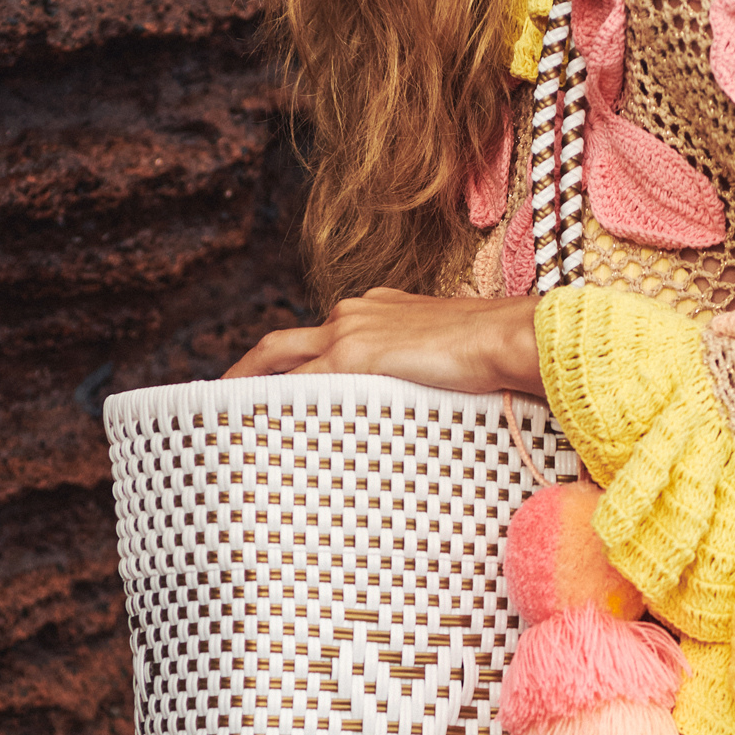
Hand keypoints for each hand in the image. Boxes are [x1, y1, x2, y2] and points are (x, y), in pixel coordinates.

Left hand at [223, 290, 544, 396]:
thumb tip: (424, 400)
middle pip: (282, 343)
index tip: (281, 384)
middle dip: (248, 369)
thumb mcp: (448, 355)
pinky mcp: (353, 355)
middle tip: (224, 398)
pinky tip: (258, 426)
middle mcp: (354, 312)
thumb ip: (422, 371)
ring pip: (280, 358)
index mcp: (377, 308)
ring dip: (250, 385)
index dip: (295, 362)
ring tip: (227, 417)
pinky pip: (299, 383)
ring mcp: (350, 331)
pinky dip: (275, 401)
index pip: (321, 335)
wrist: (509, 335)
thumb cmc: (496, 350)